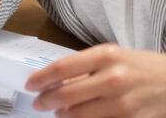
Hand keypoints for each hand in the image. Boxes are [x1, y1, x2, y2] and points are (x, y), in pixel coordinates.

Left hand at [27, 44, 165, 116]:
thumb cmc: (138, 66)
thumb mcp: (112, 57)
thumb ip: (84, 68)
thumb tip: (54, 83)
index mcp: (105, 56)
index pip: (62, 68)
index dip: (41, 79)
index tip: (30, 85)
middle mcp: (113, 78)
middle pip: (67, 94)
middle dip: (46, 101)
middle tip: (38, 103)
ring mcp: (124, 103)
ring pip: (80, 115)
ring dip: (64, 115)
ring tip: (59, 112)